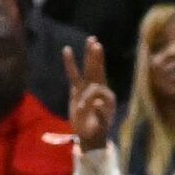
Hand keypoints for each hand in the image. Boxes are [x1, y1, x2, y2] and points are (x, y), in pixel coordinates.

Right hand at [67, 37, 119, 152]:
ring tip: (91, 40)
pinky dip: (70, 63)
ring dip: (89, 55)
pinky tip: (67, 50)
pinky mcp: (76, 90)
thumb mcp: (102, 125)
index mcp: (107, 96)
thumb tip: (97, 102)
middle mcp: (99, 88)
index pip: (99, 88)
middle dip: (96, 56)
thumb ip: (101, 114)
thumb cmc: (98, 130)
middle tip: (95, 42)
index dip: (90, 96)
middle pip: (97, 69)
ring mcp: (87, 88)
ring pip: (88, 69)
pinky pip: (73, 75)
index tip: (83, 107)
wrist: (90, 135)